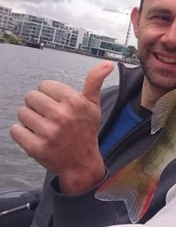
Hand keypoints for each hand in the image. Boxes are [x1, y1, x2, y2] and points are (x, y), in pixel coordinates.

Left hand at [10, 61, 113, 194]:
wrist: (81, 163)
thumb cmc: (86, 131)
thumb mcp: (93, 105)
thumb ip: (95, 81)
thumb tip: (108, 63)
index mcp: (75, 102)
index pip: (45, 85)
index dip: (50, 95)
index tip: (59, 105)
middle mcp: (62, 116)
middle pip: (31, 97)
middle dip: (38, 105)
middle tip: (50, 116)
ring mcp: (48, 132)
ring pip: (22, 113)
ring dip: (30, 119)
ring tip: (44, 126)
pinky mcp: (35, 147)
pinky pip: (15, 130)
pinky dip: (22, 133)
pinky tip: (37, 136)